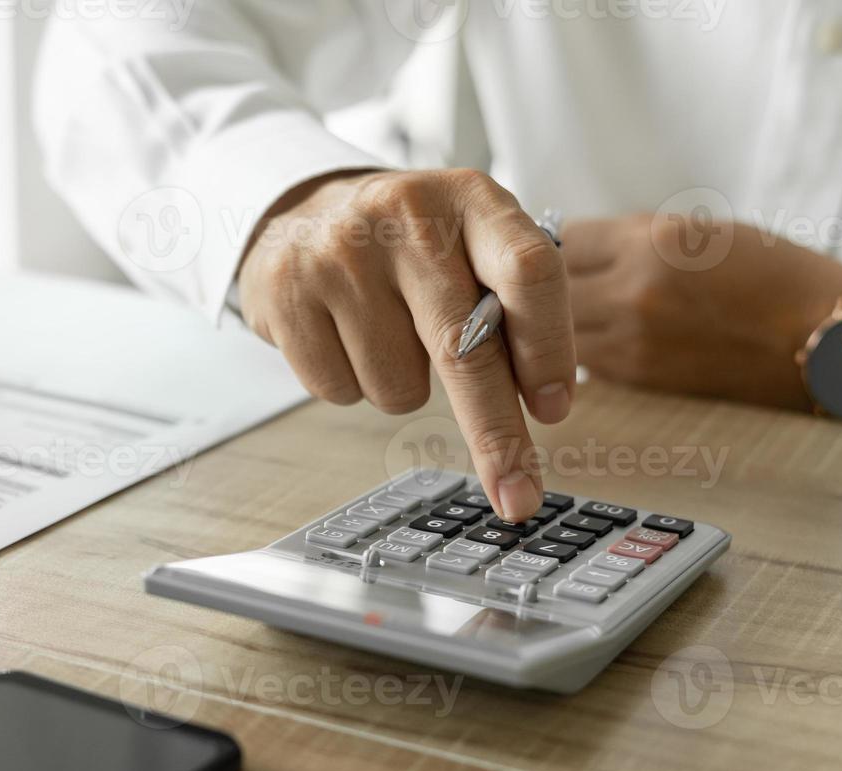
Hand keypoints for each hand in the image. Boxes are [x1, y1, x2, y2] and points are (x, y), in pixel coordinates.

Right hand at [237, 169, 575, 520]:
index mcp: (469, 201)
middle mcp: (406, 218)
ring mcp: (340, 255)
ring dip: (402, 386)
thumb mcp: (469, 243)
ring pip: (398, 387)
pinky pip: (341, 391)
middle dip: (496, 437)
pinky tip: (342, 335)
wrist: (302, 211)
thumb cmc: (408, 243)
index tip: (554, 412)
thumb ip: (510, 305)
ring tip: (384, 331)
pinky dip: (351, 382)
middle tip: (518, 497)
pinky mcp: (287, 293)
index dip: (547, 348)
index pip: (528, 272)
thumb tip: (538, 403)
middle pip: (464, 348)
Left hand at [563, 215, 841, 410]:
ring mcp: (631, 341)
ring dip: (557, 325)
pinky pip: (584, 362)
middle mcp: (634, 290)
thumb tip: (574, 246)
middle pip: (548, 288)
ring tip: (577, 316)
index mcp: (653, 241)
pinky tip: (603, 343)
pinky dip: (583, 352)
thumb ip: (635, 239)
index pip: (562, 237)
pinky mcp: (638, 380)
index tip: (554, 247)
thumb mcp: (703, 233)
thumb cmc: (774, 277)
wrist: (825, 340)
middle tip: (553, 285)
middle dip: (546, 286)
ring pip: (556, 332)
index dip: (555, 242)